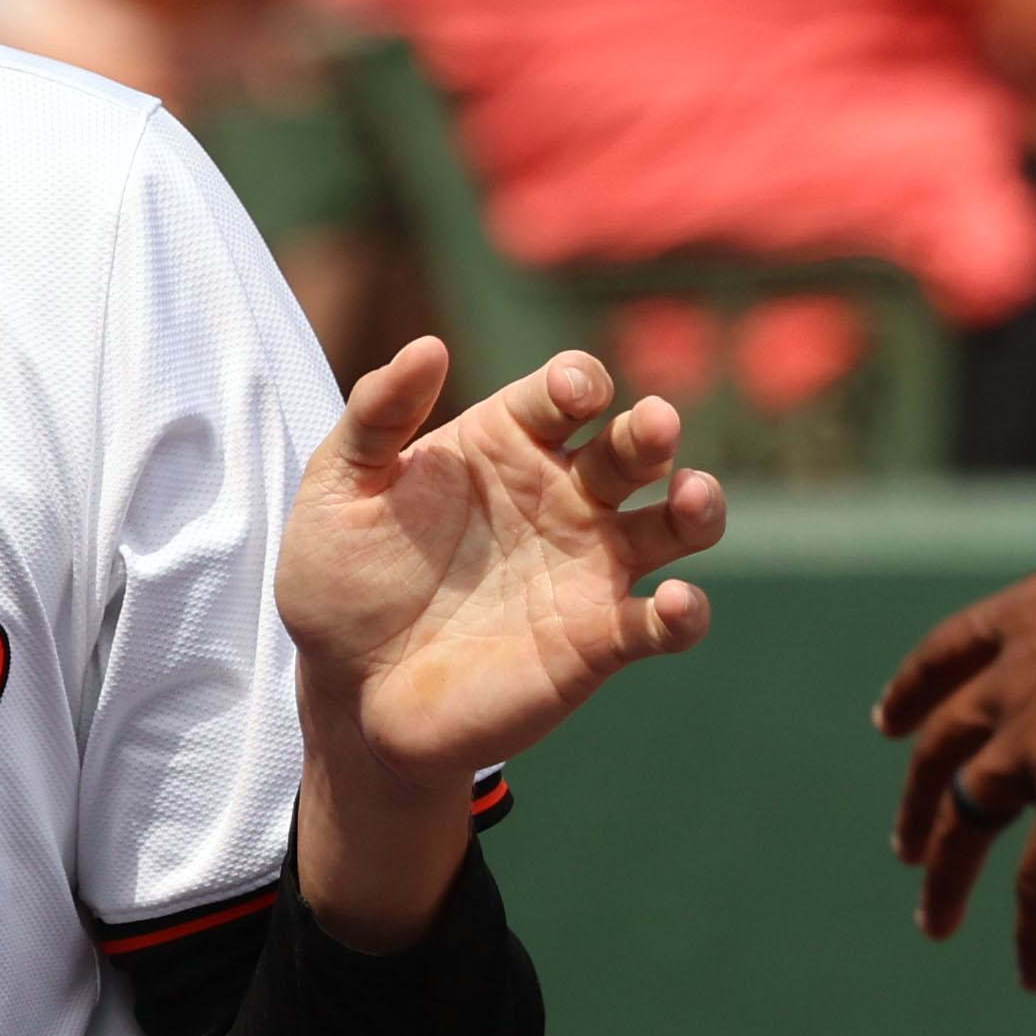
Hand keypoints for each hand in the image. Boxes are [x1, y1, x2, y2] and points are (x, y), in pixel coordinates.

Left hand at [278, 340, 723, 944]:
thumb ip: (377, 414)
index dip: (579, 381)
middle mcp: (562, 496)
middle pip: (633, 447)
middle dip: (651, 431)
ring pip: (675, 523)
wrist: (345, 691)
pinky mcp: (598, 642)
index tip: (572, 394)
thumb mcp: (338, 488)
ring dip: (698, 504)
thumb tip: (429, 345)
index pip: (566, 392)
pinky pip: (663, 623)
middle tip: (652, 427)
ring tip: (690, 499)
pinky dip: (684, 613)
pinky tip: (673, 604)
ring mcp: (587, 567)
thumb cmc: (340, 580)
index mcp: (507, 443)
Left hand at [874, 398, 1035, 988]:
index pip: (943, 659)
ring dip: (949, 872)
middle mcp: (1012, 687)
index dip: (912, 691)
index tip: (885, 723)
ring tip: (933, 918)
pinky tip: (1027, 977)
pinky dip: (1030, 929)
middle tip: (905, 843)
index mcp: (1024, 617)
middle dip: (918, 797)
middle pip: (938, 750)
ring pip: (970, 820)